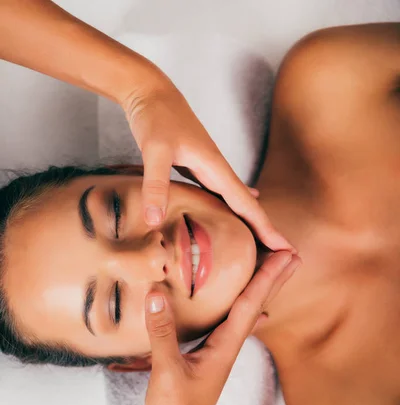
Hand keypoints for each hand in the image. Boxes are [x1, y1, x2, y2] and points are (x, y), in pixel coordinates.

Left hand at [122, 82, 295, 252]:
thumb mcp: (154, 150)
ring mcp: (209, 167)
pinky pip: (220, 194)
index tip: (286, 248)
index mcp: (216, 167)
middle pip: (248, 205)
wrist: (150, 91)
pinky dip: (232, 207)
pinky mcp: (197, 166)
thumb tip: (155, 221)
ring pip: (236, 200)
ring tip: (263, 240)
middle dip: (266, 229)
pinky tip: (237, 210)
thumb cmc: (154, 117)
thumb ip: (155, 185)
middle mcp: (217, 169)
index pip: (247, 205)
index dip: (266, 228)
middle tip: (284, 254)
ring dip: (251, 219)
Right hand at [137, 251, 300, 404]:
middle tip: (293, 255)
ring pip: (245, 315)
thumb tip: (156, 293)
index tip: (286, 255)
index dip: (266, 278)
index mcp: (225, 349)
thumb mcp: (166, 371)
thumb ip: (162, 333)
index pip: (250, 306)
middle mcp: (228, 349)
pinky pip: (230, 326)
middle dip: (274, 280)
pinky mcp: (206, 359)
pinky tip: (251, 312)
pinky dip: (243, 312)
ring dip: (260, 291)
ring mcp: (218, 355)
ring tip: (274, 273)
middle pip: (257, 307)